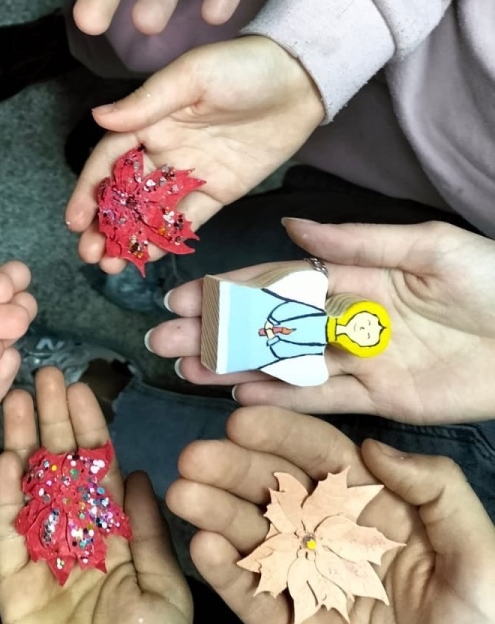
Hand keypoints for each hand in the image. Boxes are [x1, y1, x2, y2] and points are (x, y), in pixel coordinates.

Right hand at [0, 368, 191, 623]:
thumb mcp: (165, 591)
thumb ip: (148, 531)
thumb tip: (138, 473)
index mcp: (116, 539)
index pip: (99, 471)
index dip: (89, 429)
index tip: (79, 388)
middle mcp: (77, 540)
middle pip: (61, 469)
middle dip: (53, 422)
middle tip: (43, 375)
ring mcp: (42, 559)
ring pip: (31, 490)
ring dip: (24, 443)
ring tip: (16, 398)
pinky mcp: (14, 583)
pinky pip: (8, 532)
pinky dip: (5, 495)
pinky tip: (5, 456)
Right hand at [66, 36, 323, 272]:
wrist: (300, 79)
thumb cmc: (242, 66)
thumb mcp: (192, 76)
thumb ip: (147, 101)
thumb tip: (99, 117)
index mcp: (149, 120)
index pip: (109, 159)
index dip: (89, 189)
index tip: (75, 220)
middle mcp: (163, 149)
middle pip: (124, 192)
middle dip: (104, 224)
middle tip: (90, 255)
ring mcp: (190, 172)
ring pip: (151, 211)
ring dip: (129, 237)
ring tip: (112, 265)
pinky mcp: (218, 190)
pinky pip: (188, 219)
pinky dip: (166, 238)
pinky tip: (147, 257)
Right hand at [154, 219, 494, 424]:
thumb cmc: (490, 280)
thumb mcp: (427, 246)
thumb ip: (356, 241)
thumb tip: (292, 224)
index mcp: (354, 273)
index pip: (277, 279)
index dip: (229, 287)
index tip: (183, 296)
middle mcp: (346, 315)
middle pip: (267, 324)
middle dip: (214, 330)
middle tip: (162, 340)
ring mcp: (360, 358)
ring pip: (283, 364)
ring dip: (234, 366)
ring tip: (184, 368)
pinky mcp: (382, 399)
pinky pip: (324, 400)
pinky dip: (282, 399)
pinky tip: (240, 396)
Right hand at [168, 407, 494, 623]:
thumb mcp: (480, 566)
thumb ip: (438, 493)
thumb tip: (371, 445)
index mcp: (385, 519)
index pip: (327, 461)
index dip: (283, 436)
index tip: (242, 421)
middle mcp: (342, 545)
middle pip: (281, 493)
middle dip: (235, 469)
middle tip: (194, 457)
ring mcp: (313, 590)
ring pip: (257, 539)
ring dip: (217, 511)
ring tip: (183, 494)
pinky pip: (252, 598)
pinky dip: (223, 571)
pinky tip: (202, 546)